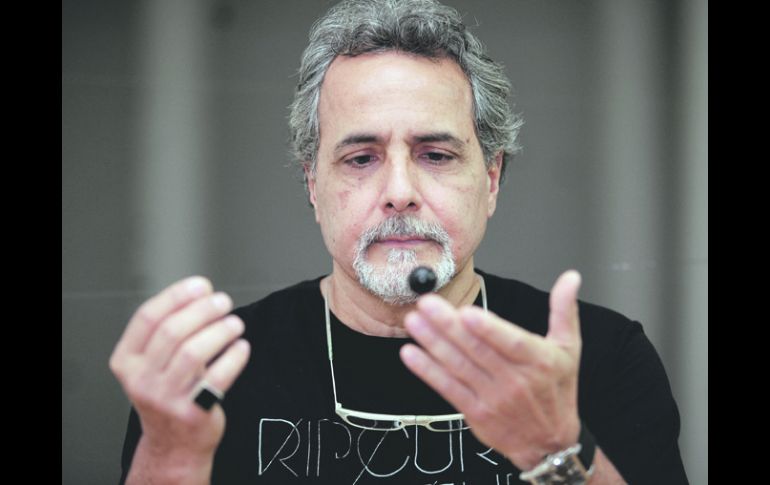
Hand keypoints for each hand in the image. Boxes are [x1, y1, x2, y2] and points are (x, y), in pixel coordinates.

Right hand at [109, 276, 250, 463]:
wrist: (173, 443)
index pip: (147, 317)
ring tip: (235, 323)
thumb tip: (201, 292)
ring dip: (219, 331)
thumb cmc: (168, 393)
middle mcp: (141, 380)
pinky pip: (217, 378)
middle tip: (223, 301)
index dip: (177, 296)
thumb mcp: (152, 364)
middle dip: (202, 310)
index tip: (201, 285)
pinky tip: (242, 347)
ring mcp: (165, 399)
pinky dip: (234, 358)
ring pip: (194, 353)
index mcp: (127, 361)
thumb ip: (166, 331)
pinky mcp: (192, 413)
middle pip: (172, 332)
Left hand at [400, 270, 582, 469]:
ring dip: (433, 344)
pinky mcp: (476, 412)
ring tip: (414, 322)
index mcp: (539, 361)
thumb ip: (563, 310)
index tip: (466, 311)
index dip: (488, 329)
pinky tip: (411, 354)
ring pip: (459, 367)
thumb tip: (571, 278)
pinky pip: (448, 388)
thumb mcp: (568, 349)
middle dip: (448, 326)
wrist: (550, 444)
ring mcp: (493, 398)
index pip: (511, 342)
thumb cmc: (558, 390)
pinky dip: (427, 371)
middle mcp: (516, 380)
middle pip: (478, 351)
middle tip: (427, 304)